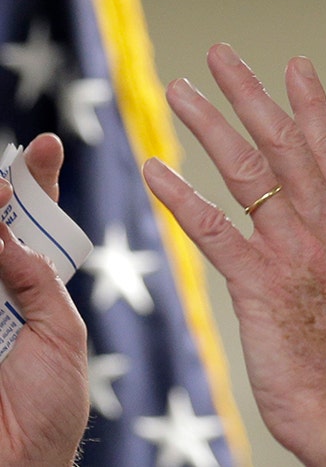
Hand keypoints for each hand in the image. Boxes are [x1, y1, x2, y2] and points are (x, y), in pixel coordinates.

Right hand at [0, 133, 87, 465]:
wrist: (20, 463)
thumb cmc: (47, 410)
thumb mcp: (60, 335)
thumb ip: (37, 280)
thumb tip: (8, 231)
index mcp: (20, 291)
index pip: (22, 227)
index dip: (33, 186)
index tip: (48, 149)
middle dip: (3, 197)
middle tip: (11, 186)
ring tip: (1, 204)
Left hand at [142, 44, 325, 464]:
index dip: (309, 105)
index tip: (294, 64)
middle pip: (285, 147)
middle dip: (251, 95)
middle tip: (222, 55)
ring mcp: (298, 254)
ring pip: (250, 174)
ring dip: (211, 126)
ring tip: (179, 92)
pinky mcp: (263, 285)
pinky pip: (216, 230)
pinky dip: (183, 196)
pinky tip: (156, 170)